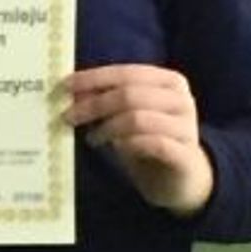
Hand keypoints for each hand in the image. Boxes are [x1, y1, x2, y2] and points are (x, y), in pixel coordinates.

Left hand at [65, 65, 213, 214]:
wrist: (182, 178)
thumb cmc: (149, 142)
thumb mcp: (125, 117)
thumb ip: (105, 101)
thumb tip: (72, 91)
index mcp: (168, 82)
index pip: (127, 72)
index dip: (94, 79)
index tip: (64, 87)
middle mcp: (181, 100)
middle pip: (129, 94)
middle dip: (94, 104)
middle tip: (69, 117)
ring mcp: (186, 127)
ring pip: (138, 118)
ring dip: (107, 128)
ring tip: (92, 139)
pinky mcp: (185, 155)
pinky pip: (153, 144)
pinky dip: (128, 145)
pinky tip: (116, 150)